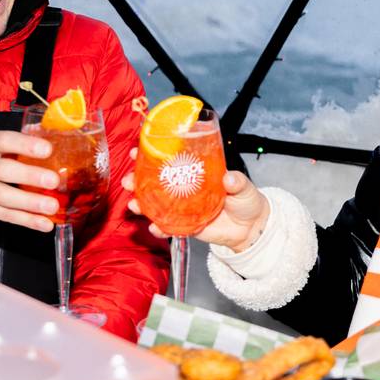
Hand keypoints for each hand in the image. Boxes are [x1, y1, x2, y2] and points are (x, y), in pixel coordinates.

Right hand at [0, 130, 60, 231]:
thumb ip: (14, 145)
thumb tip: (53, 144)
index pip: (4, 140)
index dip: (26, 144)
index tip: (47, 149)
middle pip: (4, 171)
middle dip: (29, 176)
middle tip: (53, 181)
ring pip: (3, 196)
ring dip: (30, 203)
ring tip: (52, 206)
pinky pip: (3, 214)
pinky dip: (25, 220)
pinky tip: (43, 223)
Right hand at [121, 149, 269, 252]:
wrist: (250, 229)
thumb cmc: (246, 201)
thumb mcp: (243, 186)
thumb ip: (236, 182)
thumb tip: (228, 178)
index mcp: (196, 172)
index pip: (171, 159)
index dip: (152, 154)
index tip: (137, 150)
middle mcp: (186, 188)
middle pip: (155, 181)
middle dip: (137, 180)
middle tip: (128, 180)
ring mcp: (183, 207)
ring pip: (156, 204)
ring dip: (141, 203)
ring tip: (134, 204)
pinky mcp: (186, 225)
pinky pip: (168, 226)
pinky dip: (159, 228)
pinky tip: (154, 227)